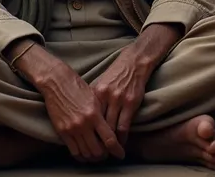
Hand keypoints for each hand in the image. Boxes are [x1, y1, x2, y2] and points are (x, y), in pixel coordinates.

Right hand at [39, 62, 125, 162]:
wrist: (57, 82)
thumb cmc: (77, 87)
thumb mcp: (94, 98)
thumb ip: (102, 115)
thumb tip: (111, 130)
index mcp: (94, 114)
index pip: (109, 139)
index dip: (117, 150)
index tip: (120, 154)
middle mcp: (84, 124)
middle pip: (98, 151)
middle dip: (105, 155)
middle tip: (107, 154)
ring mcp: (72, 129)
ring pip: (86, 153)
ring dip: (93, 157)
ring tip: (97, 155)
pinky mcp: (62, 131)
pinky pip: (74, 151)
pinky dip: (81, 156)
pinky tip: (85, 153)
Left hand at [92, 24, 182, 145]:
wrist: (133, 63)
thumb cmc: (115, 74)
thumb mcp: (100, 84)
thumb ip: (92, 98)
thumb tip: (82, 114)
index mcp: (95, 92)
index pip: (88, 117)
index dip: (86, 131)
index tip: (85, 142)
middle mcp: (105, 96)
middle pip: (98, 124)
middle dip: (96, 140)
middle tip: (96, 152)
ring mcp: (118, 100)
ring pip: (111, 128)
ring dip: (109, 143)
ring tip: (108, 152)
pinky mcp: (130, 103)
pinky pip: (124, 126)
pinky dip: (121, 138)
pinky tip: (120, 143)